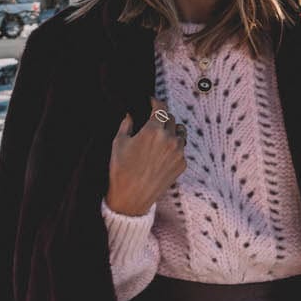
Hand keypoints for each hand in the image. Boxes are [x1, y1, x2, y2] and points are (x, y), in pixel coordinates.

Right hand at [105, 95, 186, 215]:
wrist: (131, 198)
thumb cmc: (121, 170)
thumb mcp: (118, 143)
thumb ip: (126, 124)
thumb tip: (130, 115)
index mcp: (153, 130)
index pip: (161, 107)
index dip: (156, 102)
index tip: (151, 101)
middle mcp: (169, 139)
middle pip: (171, 118)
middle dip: (162, 117)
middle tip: (153, 121)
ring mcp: (178, 153)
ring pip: (181, 132)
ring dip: (172, 130)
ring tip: (161, 136)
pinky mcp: (182, 165)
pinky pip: (182, 149)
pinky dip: (174, 147)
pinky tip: (162, 153)